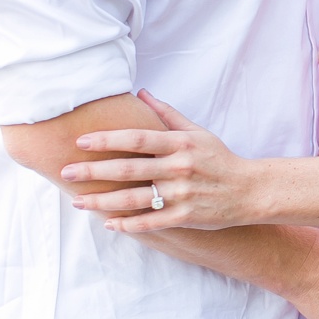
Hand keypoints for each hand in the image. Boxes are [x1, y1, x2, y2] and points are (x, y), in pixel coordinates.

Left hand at [63, 91, 263, 231]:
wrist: (251, 190)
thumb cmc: (220, 159)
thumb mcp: (198, 132)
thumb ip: (168, 115)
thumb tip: (142, 93)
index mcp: (181, 144)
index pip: (137, 139)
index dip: (107, 139)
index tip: (81, 141)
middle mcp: (179, 168)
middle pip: (128, 169)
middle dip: (93, 171)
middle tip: (66, 172)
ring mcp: (182, 194)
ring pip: (133, 199)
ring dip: (102, 201)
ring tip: (78, 201)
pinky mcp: (186, 217)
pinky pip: (150, 223)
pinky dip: (128, 225)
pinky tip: (108, 223)